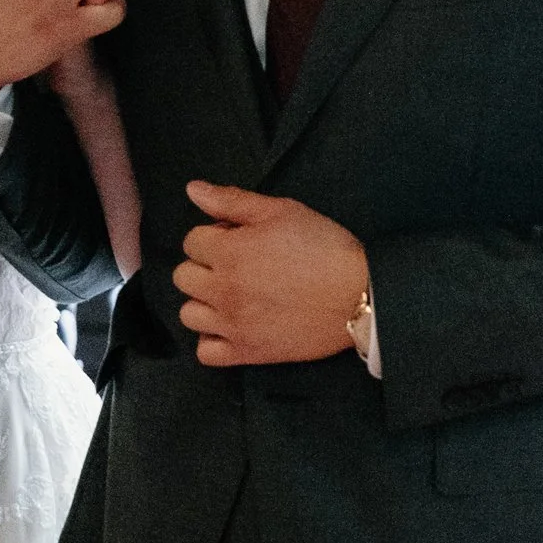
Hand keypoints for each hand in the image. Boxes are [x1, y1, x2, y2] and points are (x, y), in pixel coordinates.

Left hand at [174, 183, 369, 368]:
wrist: (358, 295)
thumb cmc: (324, 247)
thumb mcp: (281, 210)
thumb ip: (231, 200)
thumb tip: (192, 190)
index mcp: (228, 253)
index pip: (191, 241)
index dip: (215, 234)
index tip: (239, 238)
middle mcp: (223, 290)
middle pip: (183, 276)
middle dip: (205, 265)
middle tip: (237, 264)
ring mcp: (233, 325)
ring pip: (188, 314)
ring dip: (204, 301)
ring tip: (232, 294)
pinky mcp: (248, 353)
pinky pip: (206, 353)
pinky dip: (212, 339)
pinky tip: (230, 325)